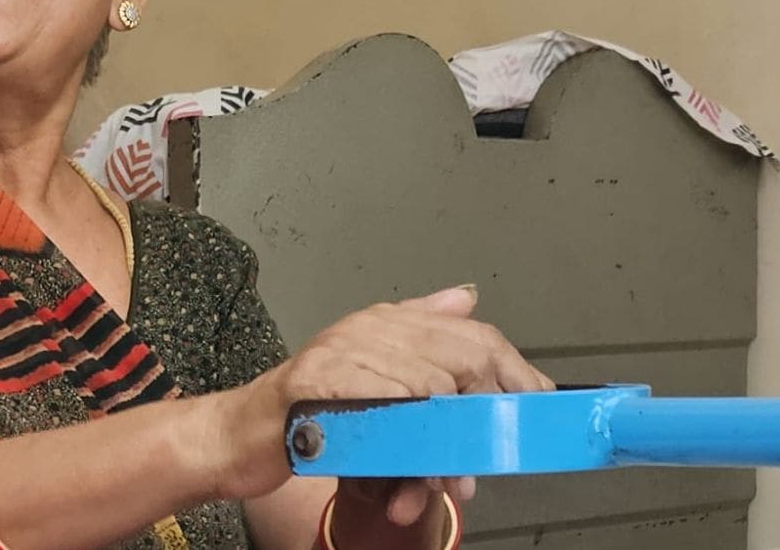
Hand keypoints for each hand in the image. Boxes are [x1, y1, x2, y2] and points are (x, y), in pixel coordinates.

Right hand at [206, 286, 553, 502]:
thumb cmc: (310, 408)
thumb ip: (418, 335)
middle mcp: (367, 328)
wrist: (242, 434)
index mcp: (384, 322)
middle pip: (460, 357)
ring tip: (443, 481)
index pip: (472, 332)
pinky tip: (409, 460)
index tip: (537, 402)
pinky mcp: (316, 383)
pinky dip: (404, 432)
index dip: (512, 369)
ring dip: (446, 445)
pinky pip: (381, 401)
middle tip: (483, 458)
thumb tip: (465, 300)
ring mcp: (340, 352)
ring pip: (429, 387)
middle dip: (483, 413)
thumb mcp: (370, 368)